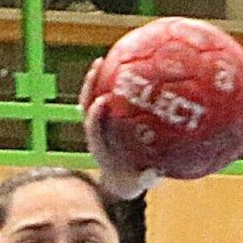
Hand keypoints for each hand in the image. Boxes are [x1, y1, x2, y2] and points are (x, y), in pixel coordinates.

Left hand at [78, 58, 161, 199]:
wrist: (118, 182)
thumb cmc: (131, 181)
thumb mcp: (139, 183)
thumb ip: (146, 179)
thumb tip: (157, 173)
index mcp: (100, 146)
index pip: (93, 127)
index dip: (95, 114)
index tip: (102, 101)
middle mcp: (95, 132)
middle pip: (86, 106)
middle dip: (90, 87)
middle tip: (98, 67)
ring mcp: (97, 124)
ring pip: (90, 99)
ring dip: (94, 80)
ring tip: (102, 59)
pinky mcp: (103, 120)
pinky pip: (103, 98)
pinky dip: (107, 83)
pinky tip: (121, 67)